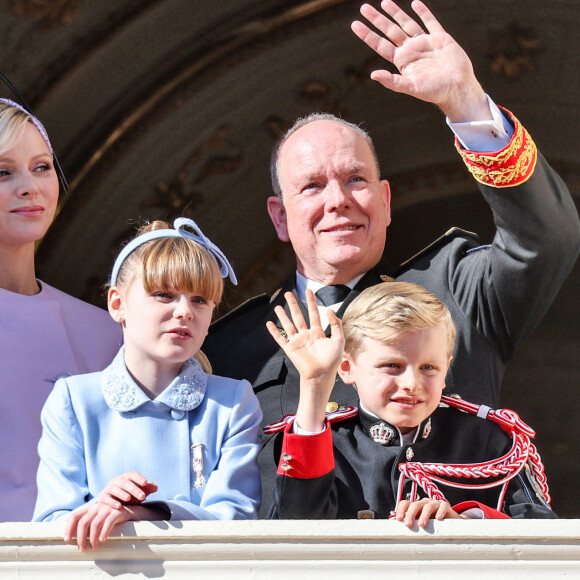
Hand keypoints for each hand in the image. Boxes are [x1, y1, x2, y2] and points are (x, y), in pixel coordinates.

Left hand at [64, 502, 136, 551]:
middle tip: (82, 549)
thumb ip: (89, 523)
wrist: (133, 511)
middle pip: (83, 522)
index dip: (68, 528)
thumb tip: (74, 538)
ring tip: (94, 547)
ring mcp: (107, 508)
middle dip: (80, 538)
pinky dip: (104, 532)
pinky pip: (108, 522)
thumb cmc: (113, 518)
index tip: (66, 540)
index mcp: (91, 509)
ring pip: (94, 524)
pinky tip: (103, 540)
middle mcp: (97, 507)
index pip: (75, 516)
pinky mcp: (117, 511)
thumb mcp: (100, 519)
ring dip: (92, 538)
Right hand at [97, 471, 157, 509]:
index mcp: (126, 477)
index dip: (139, 478)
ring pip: (115, 489)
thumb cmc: (128, 496)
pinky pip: (107, 498)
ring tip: (129, 498)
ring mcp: (109, 488)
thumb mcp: (137, 492)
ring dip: (122, 494)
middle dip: (134, 489)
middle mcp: (117, 481)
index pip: (133, 474)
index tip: (145, 483)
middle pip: (126, 483)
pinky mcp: (102, 497)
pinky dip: (112, 502)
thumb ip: (147, 489)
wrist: (110, 503)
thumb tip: (156, 487)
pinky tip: (119, 507)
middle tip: (142, 496)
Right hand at [266, 289, 344, 430]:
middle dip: (293, 304)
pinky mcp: (290, 349)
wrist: (322, 375)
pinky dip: (274, 331)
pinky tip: (269, 323)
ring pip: (288, 324)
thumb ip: (336, 324)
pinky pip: (280, 338)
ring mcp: (297, 341)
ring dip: (282, 315)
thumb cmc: (332, 360)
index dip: (311, 302)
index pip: (314, 313)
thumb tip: (329, 310)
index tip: (309, 291)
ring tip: (277, 305)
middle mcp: (306, 335)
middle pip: (298, 316)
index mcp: (318, 333)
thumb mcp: (339, 339)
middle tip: (288, 293)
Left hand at [351, 0, 489, 121]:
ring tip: (384, 2)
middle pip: (390, 31)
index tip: (355, 24)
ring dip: (396, 13)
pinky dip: (423, 12)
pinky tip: (415, 3)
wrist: (457, 88)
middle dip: (377, 20)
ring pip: (407, 24)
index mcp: (402, 61)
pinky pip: (430, 22)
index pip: (380, 45)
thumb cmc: (433, 92)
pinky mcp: (440, 39)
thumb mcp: (410, 88)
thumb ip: (392, 81)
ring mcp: (425, 43)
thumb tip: (372, 75)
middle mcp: (411, 50)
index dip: (367, 35)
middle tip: (364, 8)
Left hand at [395, 497, 463, 526]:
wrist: (451, 524)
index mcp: (416, 507)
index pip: (406, 503)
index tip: (399, 519)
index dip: (401, 509)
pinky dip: (440, 511)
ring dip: (424, 514)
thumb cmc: (433, 526)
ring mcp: (435, 503)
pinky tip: (438, 518)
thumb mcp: (421, 526)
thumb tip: (397, 530)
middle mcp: (424, 503)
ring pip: (428, 505)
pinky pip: (443, 505)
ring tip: (421, 525)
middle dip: (410, 514)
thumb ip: (412, 525)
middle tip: (408, 525)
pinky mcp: (445, 506)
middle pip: (415, 504)